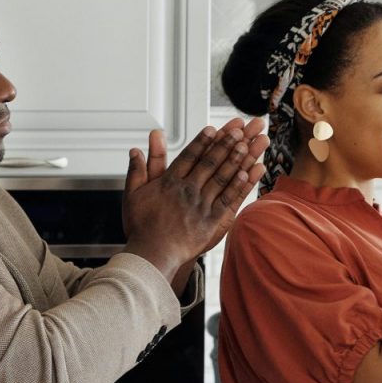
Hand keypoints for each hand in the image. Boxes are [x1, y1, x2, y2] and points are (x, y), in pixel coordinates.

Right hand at [122, 121, 266, 276]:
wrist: (152, 254)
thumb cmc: (141, 227)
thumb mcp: (132, 195)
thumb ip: (136, 170)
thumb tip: (135, 150)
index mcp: (169, 182)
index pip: (189, 156)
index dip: (202, 141)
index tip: (213, 129)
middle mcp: (187, 190)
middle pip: (209, 162)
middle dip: (225, 144)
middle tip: (238, 130)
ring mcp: (200, 204)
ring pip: (221, 177)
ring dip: (235, 159)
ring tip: (247, 144)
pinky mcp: (211, 220)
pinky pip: (227, 199)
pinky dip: (238, 184)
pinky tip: (249, 172)